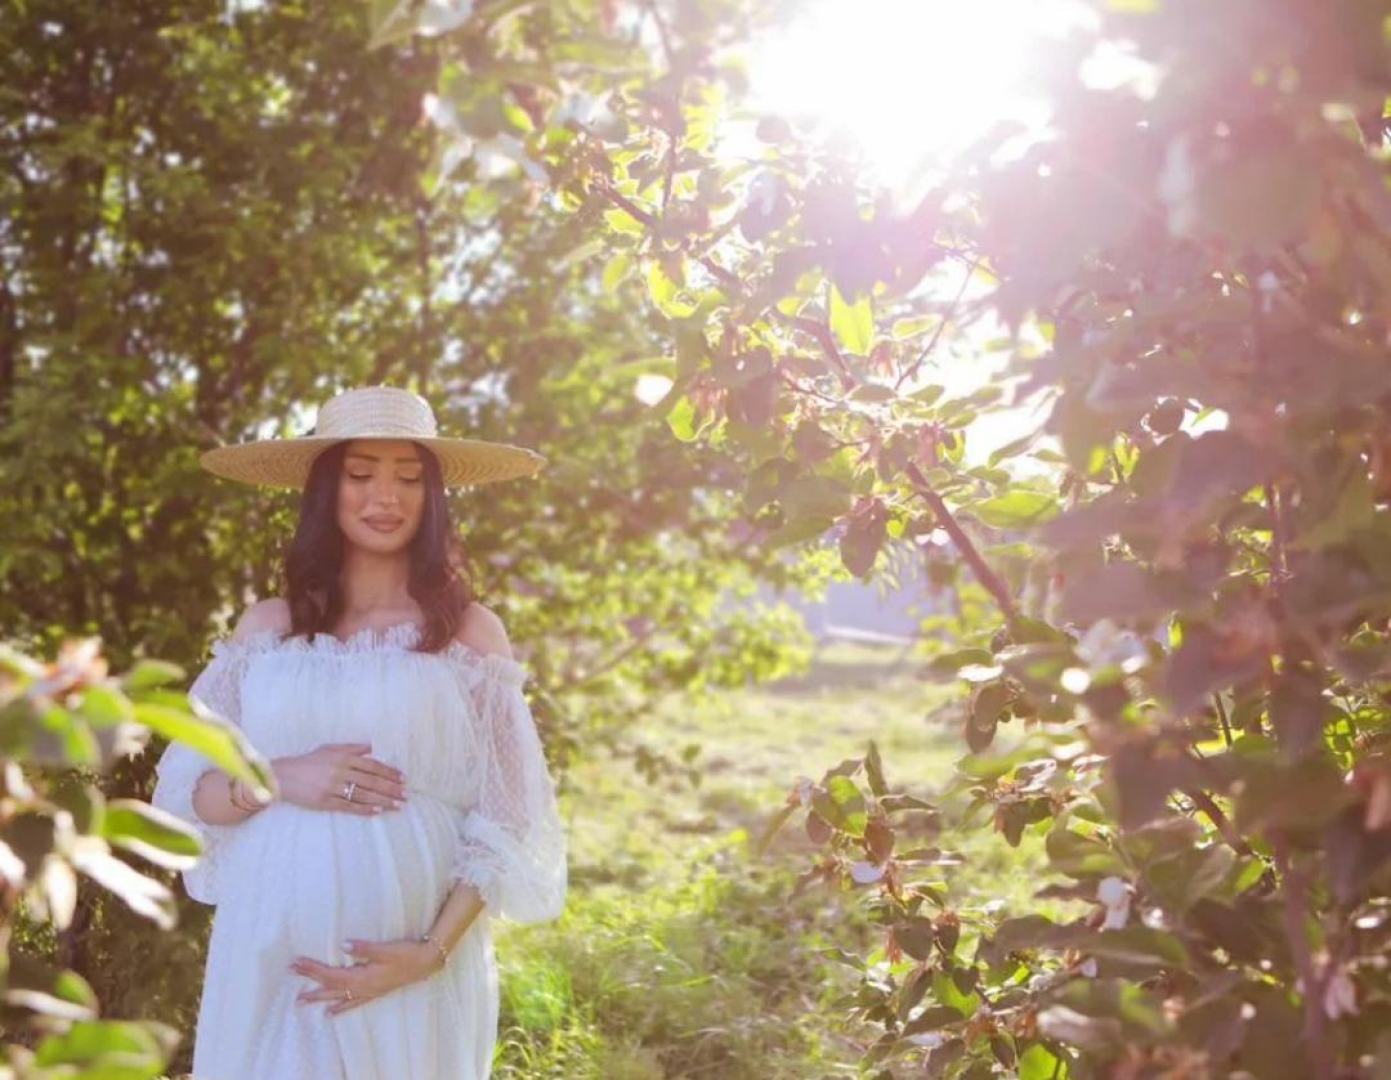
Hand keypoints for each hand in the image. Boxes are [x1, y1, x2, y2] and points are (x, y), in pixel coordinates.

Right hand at [271, 744, 407, 815]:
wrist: (284, 776)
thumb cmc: (309, 762)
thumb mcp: (330, 749)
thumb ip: (352, 748)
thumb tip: (372, 746)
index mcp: (343, 758)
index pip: (372, 765)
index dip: (389, 772)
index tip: (403, 778)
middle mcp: (340, 772)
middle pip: (371, 781)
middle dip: (391, 788)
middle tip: (406, 795)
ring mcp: (333, 788)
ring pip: (363, 794)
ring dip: (382, 800)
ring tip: (397, 806)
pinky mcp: (325, 802)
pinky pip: (348, 806)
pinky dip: (364, 809)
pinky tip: (377, 811)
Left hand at [290, 938, 441, 1014]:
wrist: (428, 962)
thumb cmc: (408, 953)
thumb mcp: (387, 949)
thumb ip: (364, 948)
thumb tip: (343, 945)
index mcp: (362, 977)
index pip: (331, 974)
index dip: (312, 969)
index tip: (296, 963)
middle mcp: (362, 988)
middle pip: (330, 986)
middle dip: (310, 983)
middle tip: (291, 979)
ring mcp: (369, 992)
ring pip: (339, 997)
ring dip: (320, 997)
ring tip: (302, 1001)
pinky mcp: (375, 992)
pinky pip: (352, 1003)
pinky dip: (340, 1007)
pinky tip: (331, 1012)